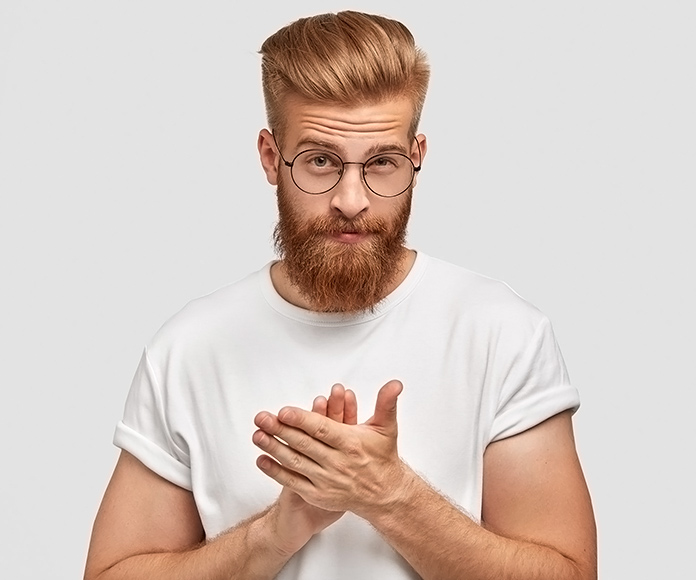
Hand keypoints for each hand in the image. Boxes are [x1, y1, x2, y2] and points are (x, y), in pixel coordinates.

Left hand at [253, 380, 406, 518]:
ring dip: (273, 448)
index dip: (302, 420)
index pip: (322, 429)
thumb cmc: (383, 457)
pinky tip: (262, 459)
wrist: (385, 495)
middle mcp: (337, 463)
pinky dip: (276, 472)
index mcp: (351, 444)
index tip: (284, 411)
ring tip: (257, 435)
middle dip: (280, 430)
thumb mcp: (386, 427)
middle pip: (304, 444)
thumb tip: (394, 384)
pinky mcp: (318, 494)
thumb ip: (386, 403)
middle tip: (262, 418)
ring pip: (295, 462)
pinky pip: (293, 482)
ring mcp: (326, 480)